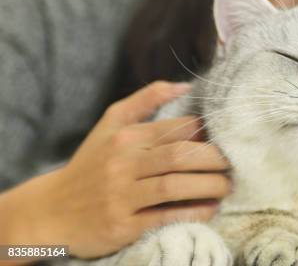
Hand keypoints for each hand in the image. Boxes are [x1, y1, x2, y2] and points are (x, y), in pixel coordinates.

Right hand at [0, 81, 231, 258]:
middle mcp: (124, 164)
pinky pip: (165, 216)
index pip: (177, 129)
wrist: (51, 211)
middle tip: (233, 163)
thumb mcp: (111, 124)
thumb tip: (187, 85)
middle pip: (179, 157)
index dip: (207, 133)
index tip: (225, 138)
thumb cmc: (91, 164)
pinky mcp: (123, 225)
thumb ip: (147, 99)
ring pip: (174, 186)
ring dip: (209, 186)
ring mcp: (122, 195)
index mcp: (126, 137)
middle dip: (214, 160)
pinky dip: (193, 212)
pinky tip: (211, 208)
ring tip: (228, 185)